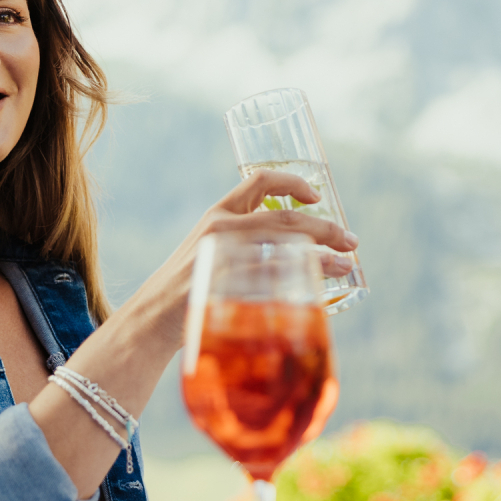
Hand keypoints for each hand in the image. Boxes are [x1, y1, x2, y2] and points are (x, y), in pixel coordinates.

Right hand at [88, 169, 358, 363]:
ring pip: (285, 246)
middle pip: (286, 218)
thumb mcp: (210, 253)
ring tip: (346, 265)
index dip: (294, 181)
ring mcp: (220, 253)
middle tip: (350, 241)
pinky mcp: (221, 282)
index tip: (318, 196)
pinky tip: (318, 290)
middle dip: (325, 227)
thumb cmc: (186, 289)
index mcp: (218, 213)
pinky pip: (269, 276)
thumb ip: (243, 246)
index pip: (259, 180)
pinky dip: (299, 280)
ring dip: (322, 255)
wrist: (149, 320)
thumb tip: (292, 252)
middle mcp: (220, 226)